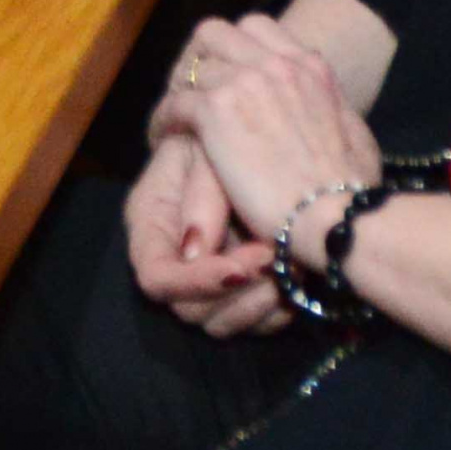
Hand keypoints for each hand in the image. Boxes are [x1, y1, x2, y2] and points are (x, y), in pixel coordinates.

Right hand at [124, 129, 285, 336]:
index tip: (242, 266)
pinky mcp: (240, 288)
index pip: (157, 277)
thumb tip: (194, 249)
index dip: (196, 281)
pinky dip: (280, 308)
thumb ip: (201, 196)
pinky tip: (298, 273)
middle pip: (190, 310)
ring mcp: (207, 279)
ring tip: (293, 264)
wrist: (249, 126)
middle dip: (237, 292)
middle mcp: (174, 262)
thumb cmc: (219, 131)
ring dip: (262, 303)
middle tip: (275, 258)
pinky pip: (255, 322)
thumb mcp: (206, 150)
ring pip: (223, 323)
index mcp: (151, 225)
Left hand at [164, 13, 381, 278]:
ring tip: (176, 114)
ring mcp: (244, 82)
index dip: (234, 48)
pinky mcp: (216, 111)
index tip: (226, 72)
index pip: (258, 28)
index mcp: (309, 66)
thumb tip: (328, 104)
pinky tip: (163, 138)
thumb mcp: (354, 134)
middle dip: (199, 54)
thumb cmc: (352, 188)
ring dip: (179, 88)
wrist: (335, 216)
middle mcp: (276, 63)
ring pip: (191, 64)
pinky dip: (164, 119)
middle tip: (193, 86)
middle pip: (217, 32)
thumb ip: (334, 106)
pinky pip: (174, 103)